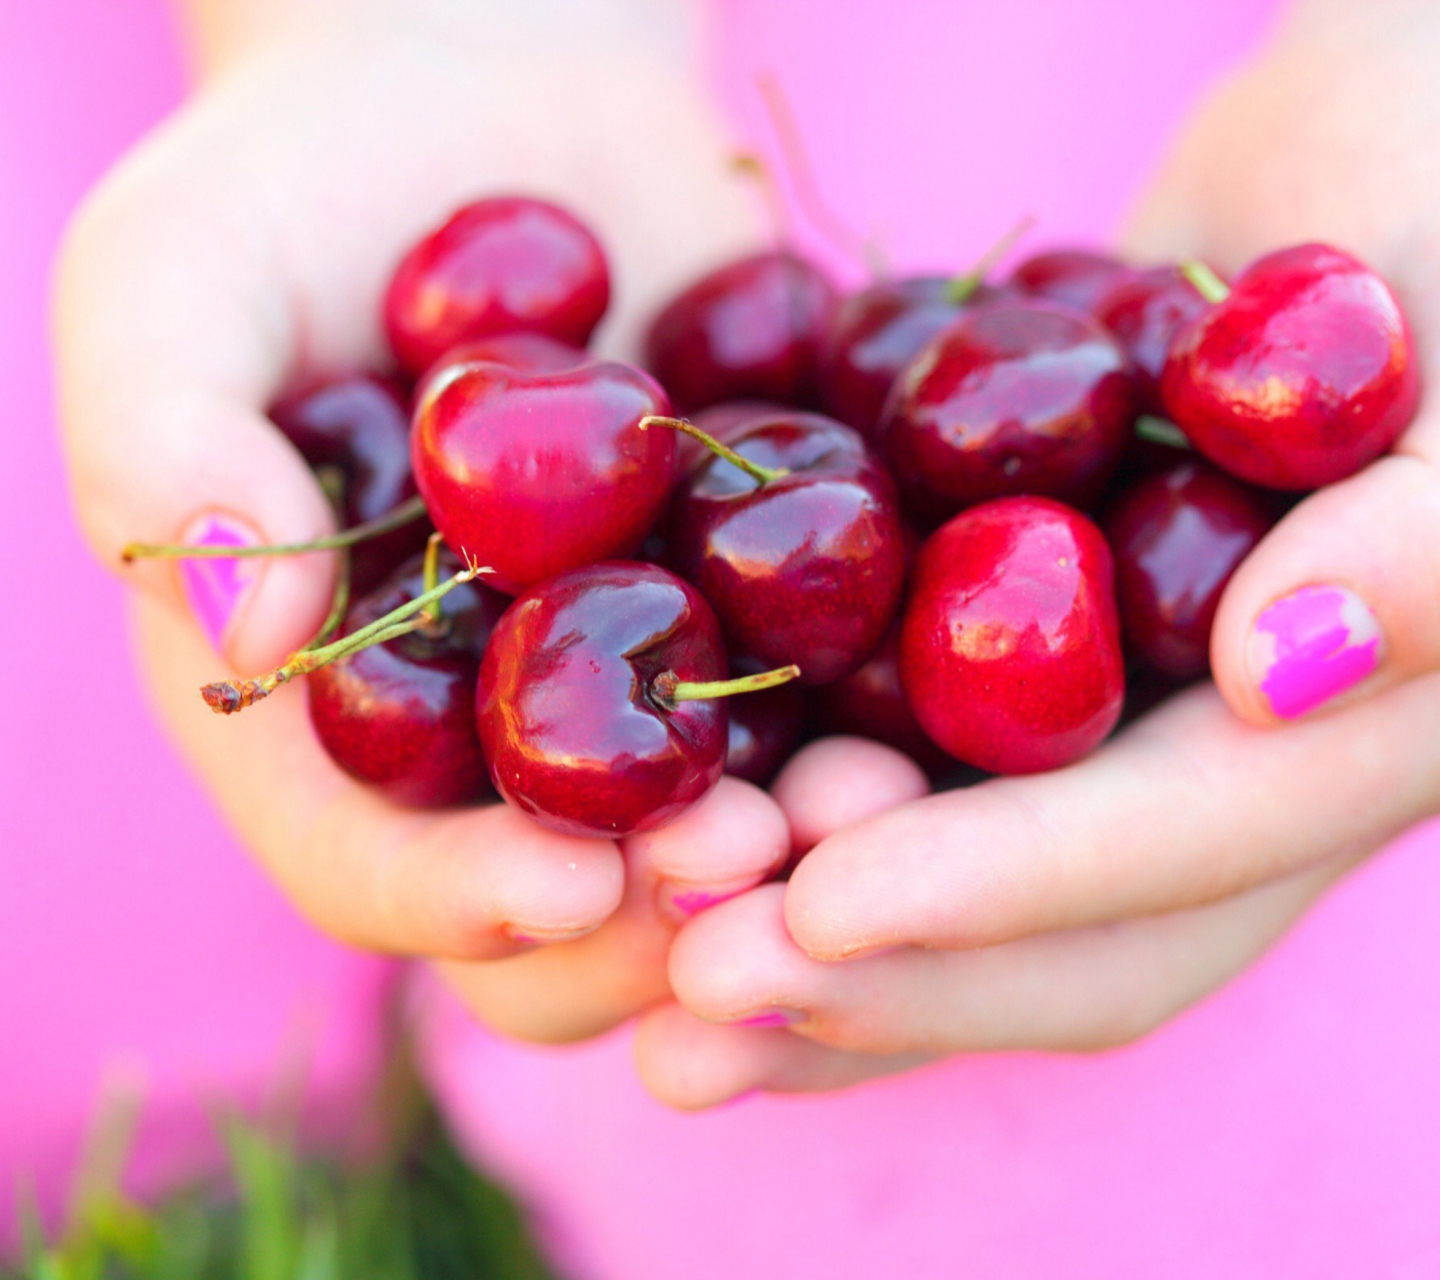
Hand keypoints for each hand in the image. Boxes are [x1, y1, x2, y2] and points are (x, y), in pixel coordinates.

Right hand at [55, 1, 782, 1042]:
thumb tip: (252, 628)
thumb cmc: (302, 187)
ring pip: (709, 842)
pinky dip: (880, 737)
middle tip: (749, 865)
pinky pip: (824, 707)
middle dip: (650, 916)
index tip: (562, 882)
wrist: (501, 104)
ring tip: (868, 812)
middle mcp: (482, 728)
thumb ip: (165, 444)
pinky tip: (933, 726)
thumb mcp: (174, 279)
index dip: (451, 898)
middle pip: (556, 906)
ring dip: (795, 863)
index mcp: (326, 703)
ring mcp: (629, 680)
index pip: (365, 861)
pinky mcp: (752, 609)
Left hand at [634, 3, 1439, 1105]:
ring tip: (650, 994)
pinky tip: (656, 860)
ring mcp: (1110, 726)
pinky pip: (898, 777)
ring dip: (806, 949)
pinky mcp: (1006, 667)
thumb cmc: (1420, 207)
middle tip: (691, 987)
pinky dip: (785, 829)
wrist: (1320, 174)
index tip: (818, 908)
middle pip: (1061, 938)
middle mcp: (1226, 769)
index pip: (1182, 849)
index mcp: (1358, 732)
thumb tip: (1288, 664)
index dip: (1006, 892)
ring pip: (962, 890)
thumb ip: (1425, 527)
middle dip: (880, 974)